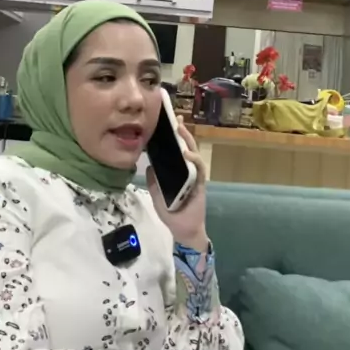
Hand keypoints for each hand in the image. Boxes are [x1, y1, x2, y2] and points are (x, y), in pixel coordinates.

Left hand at [146, 118, 208, 252]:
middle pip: (187, 147)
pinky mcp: (200, 184)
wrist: (182, 230)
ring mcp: (195, 177)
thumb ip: (154, 179)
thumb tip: (149, 165)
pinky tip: (187, 153)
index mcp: (179, 171)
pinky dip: (194, 160)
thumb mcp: (157, 193)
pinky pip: (199, 170)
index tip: (169, 121)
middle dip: (182, 132)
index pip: (177, 150)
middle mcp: (189, 171)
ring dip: (188, 141)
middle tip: (176, 118)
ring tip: (180, 130)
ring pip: (194, 154)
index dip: (174, 136)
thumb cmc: (171, 212)